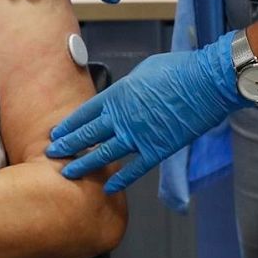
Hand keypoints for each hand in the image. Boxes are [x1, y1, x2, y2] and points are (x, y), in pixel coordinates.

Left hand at [46, 31, 243, 193]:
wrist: (205, 83)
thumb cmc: (176, 70)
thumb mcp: (142, 71)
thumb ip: (127, 88)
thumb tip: (122, 96)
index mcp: (117, 95)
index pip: (84, 113)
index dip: (69, 124)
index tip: (56, 132)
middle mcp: (122, 117)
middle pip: (88, 134)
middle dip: (68, 144)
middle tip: (52, 153)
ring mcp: (138, 136)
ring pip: (104, 154)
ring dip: (84, 163)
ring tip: (68, 172)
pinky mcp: (157, 149)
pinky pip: (134, 168)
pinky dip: (120, 179)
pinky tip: (108, 187)